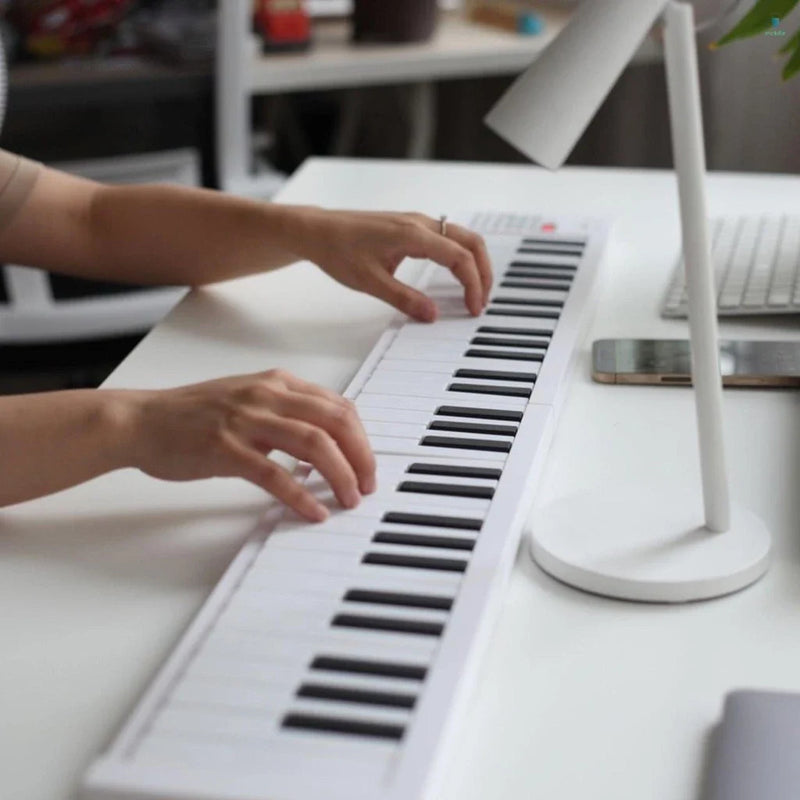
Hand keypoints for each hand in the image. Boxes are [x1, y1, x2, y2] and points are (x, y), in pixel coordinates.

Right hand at [122, 369, 375, 521]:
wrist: (141, 421)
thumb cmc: (192, 415)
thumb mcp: (247, 400)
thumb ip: (286, 414)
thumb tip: (324, 445)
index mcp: (277, 383)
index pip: (337, 406)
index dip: (361, 437)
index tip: (367, 464)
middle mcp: (267, 395)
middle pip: (336, 422)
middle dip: (362, 456)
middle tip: (367, 485)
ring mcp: (247, 420)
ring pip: (315, 444)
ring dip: (341, 475)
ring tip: (350, 499)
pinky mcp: (226, 449)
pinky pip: (276, 475)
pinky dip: (302, 496)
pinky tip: (314, 512)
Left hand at [296, 209, 492, 321]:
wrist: (317, 231)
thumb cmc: (338, 250)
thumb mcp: (370, 282)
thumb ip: (404, 299)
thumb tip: (432, 315)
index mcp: (413, 234)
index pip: (459, 257)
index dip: (473, 284)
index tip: (472, 308)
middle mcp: (420, 223)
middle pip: (471, 242)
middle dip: (483, 272)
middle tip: (481, 302)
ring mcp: (416, 223)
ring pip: (462, 238)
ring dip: (474, 263)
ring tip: (473, 292)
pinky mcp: (410, 227)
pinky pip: (447, 239)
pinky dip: (460, 257)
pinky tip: (455, 276)